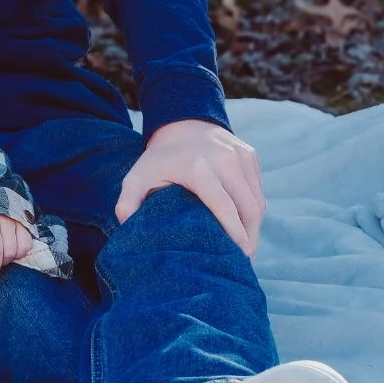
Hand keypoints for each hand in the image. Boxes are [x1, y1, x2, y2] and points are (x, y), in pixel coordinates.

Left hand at [118, 119, 265, 255]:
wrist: (180, 123)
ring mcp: (240, 156)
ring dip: (254, 227)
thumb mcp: (137, 176)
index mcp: (198, 168)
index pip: (224, 207)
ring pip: (256, 202)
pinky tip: (245, 226)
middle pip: (247, 207)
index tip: (239, 256)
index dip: (234, 233)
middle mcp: (224, 160)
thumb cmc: (158, 159)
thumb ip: (129, 201)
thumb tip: (126, 224)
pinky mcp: (250, 156)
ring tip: (246, 247)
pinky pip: (257, 191)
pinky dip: (254, 210)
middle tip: (243, 260)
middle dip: (249, 237)